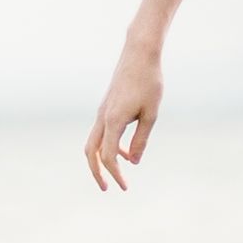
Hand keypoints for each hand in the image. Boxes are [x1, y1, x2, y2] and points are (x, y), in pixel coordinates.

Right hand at [85, 42, 162, 189]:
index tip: (125, 187)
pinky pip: (102, 132)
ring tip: (117, 174)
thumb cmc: (149, 82)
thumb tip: (135, 162)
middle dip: (97, 172)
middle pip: (91, 152)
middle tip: (107, 189)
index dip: (116, 175)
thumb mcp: (150, 114)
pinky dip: (110, 146)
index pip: (109, 156)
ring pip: (93, 142)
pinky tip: (128, 152)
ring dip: (101, 160)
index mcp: (113, 121)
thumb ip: (141, 140)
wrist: (139, 54)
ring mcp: (102, 111)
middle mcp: (103, 117)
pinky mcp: (106, 106)